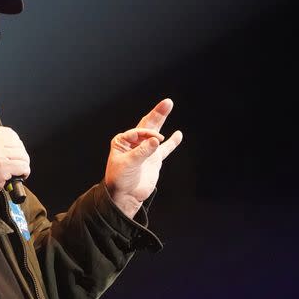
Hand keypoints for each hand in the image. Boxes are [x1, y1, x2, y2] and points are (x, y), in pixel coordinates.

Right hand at [0, 127, 30, 200]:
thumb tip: (12, 148)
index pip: (8, 133)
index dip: (16, 143)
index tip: (15, 151)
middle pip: (18, 144)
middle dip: (21, 156)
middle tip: (18, 164)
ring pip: (22, 156)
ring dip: (23, 165)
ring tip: (18, 171)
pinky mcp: (3, 167)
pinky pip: (23, 166)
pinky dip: (24, 172)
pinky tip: (20, 176)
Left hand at [104, 98, 182, 217]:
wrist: (125, 196)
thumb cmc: (120, 180)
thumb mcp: (128, 165)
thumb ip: (142, 152)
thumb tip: (157, 140)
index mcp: (122, 141)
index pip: (138, 132)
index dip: (148, 134)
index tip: (156, 140)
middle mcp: (134, 143)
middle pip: (147, 125)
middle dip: (157, 114)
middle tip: (167, 102)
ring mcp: (145, 150)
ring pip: (156, 133)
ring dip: (162, 120)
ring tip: (168, 105)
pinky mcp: (154, 159)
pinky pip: (165, 149)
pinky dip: (171, 142)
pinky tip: (178, 134)